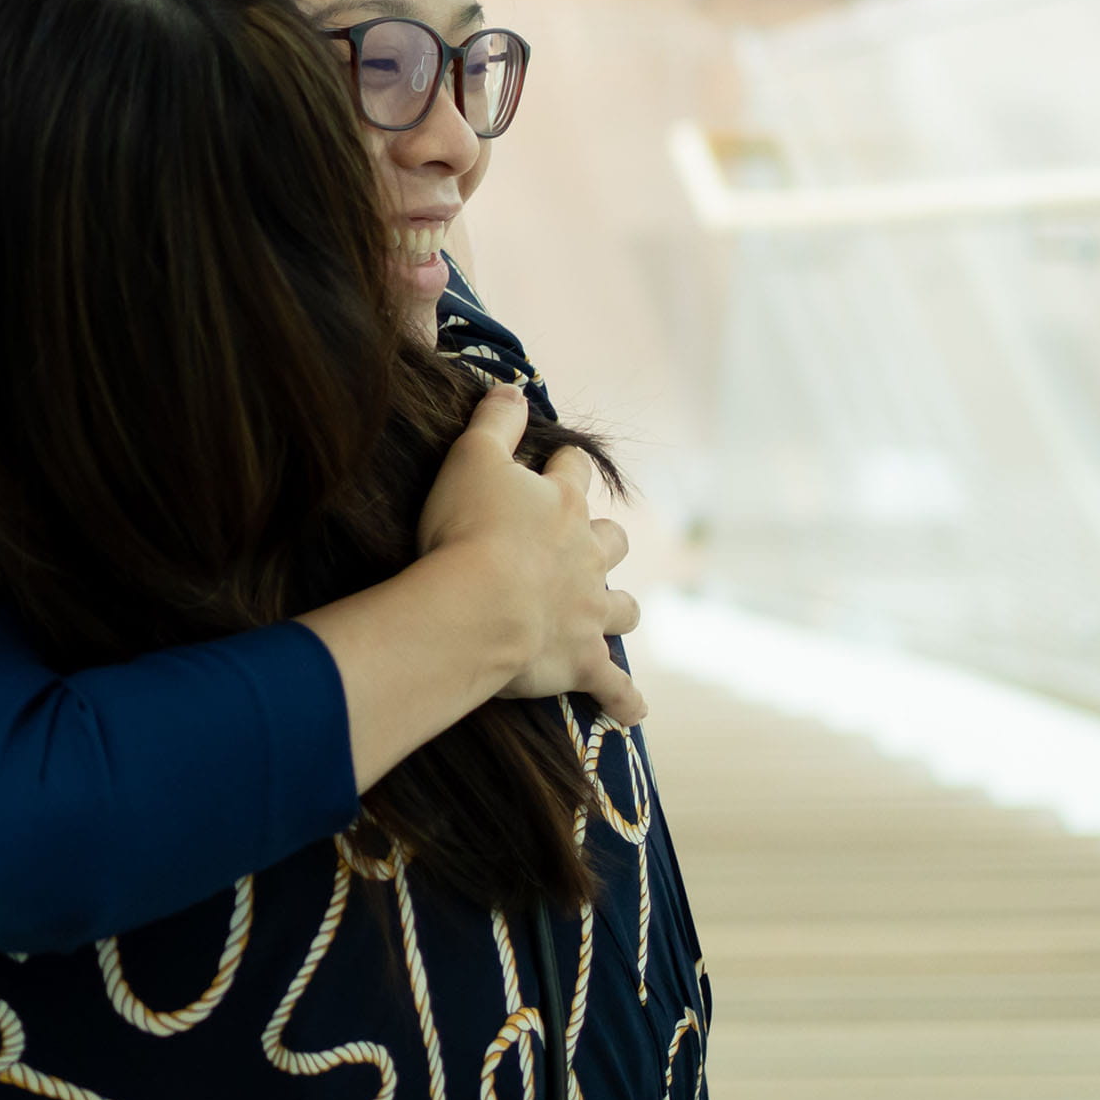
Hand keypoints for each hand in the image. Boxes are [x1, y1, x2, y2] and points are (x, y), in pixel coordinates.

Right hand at [416, 388, 646, 724]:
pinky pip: (614, 686)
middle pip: (613, 539)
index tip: (553, 466)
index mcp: (562, 505)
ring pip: (623, 608)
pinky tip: (632, 712)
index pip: (576, 471)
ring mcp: (590, 611)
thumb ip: (495, 420)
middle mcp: (588, 556)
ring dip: (616, 609)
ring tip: (606, 614)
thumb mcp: (471, 457)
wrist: (477, 604)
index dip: (565, 466)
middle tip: (580, 546)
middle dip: (602, 540)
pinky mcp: (584, 662)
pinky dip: (624, 700)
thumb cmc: (466, 529)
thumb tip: (514, 388)